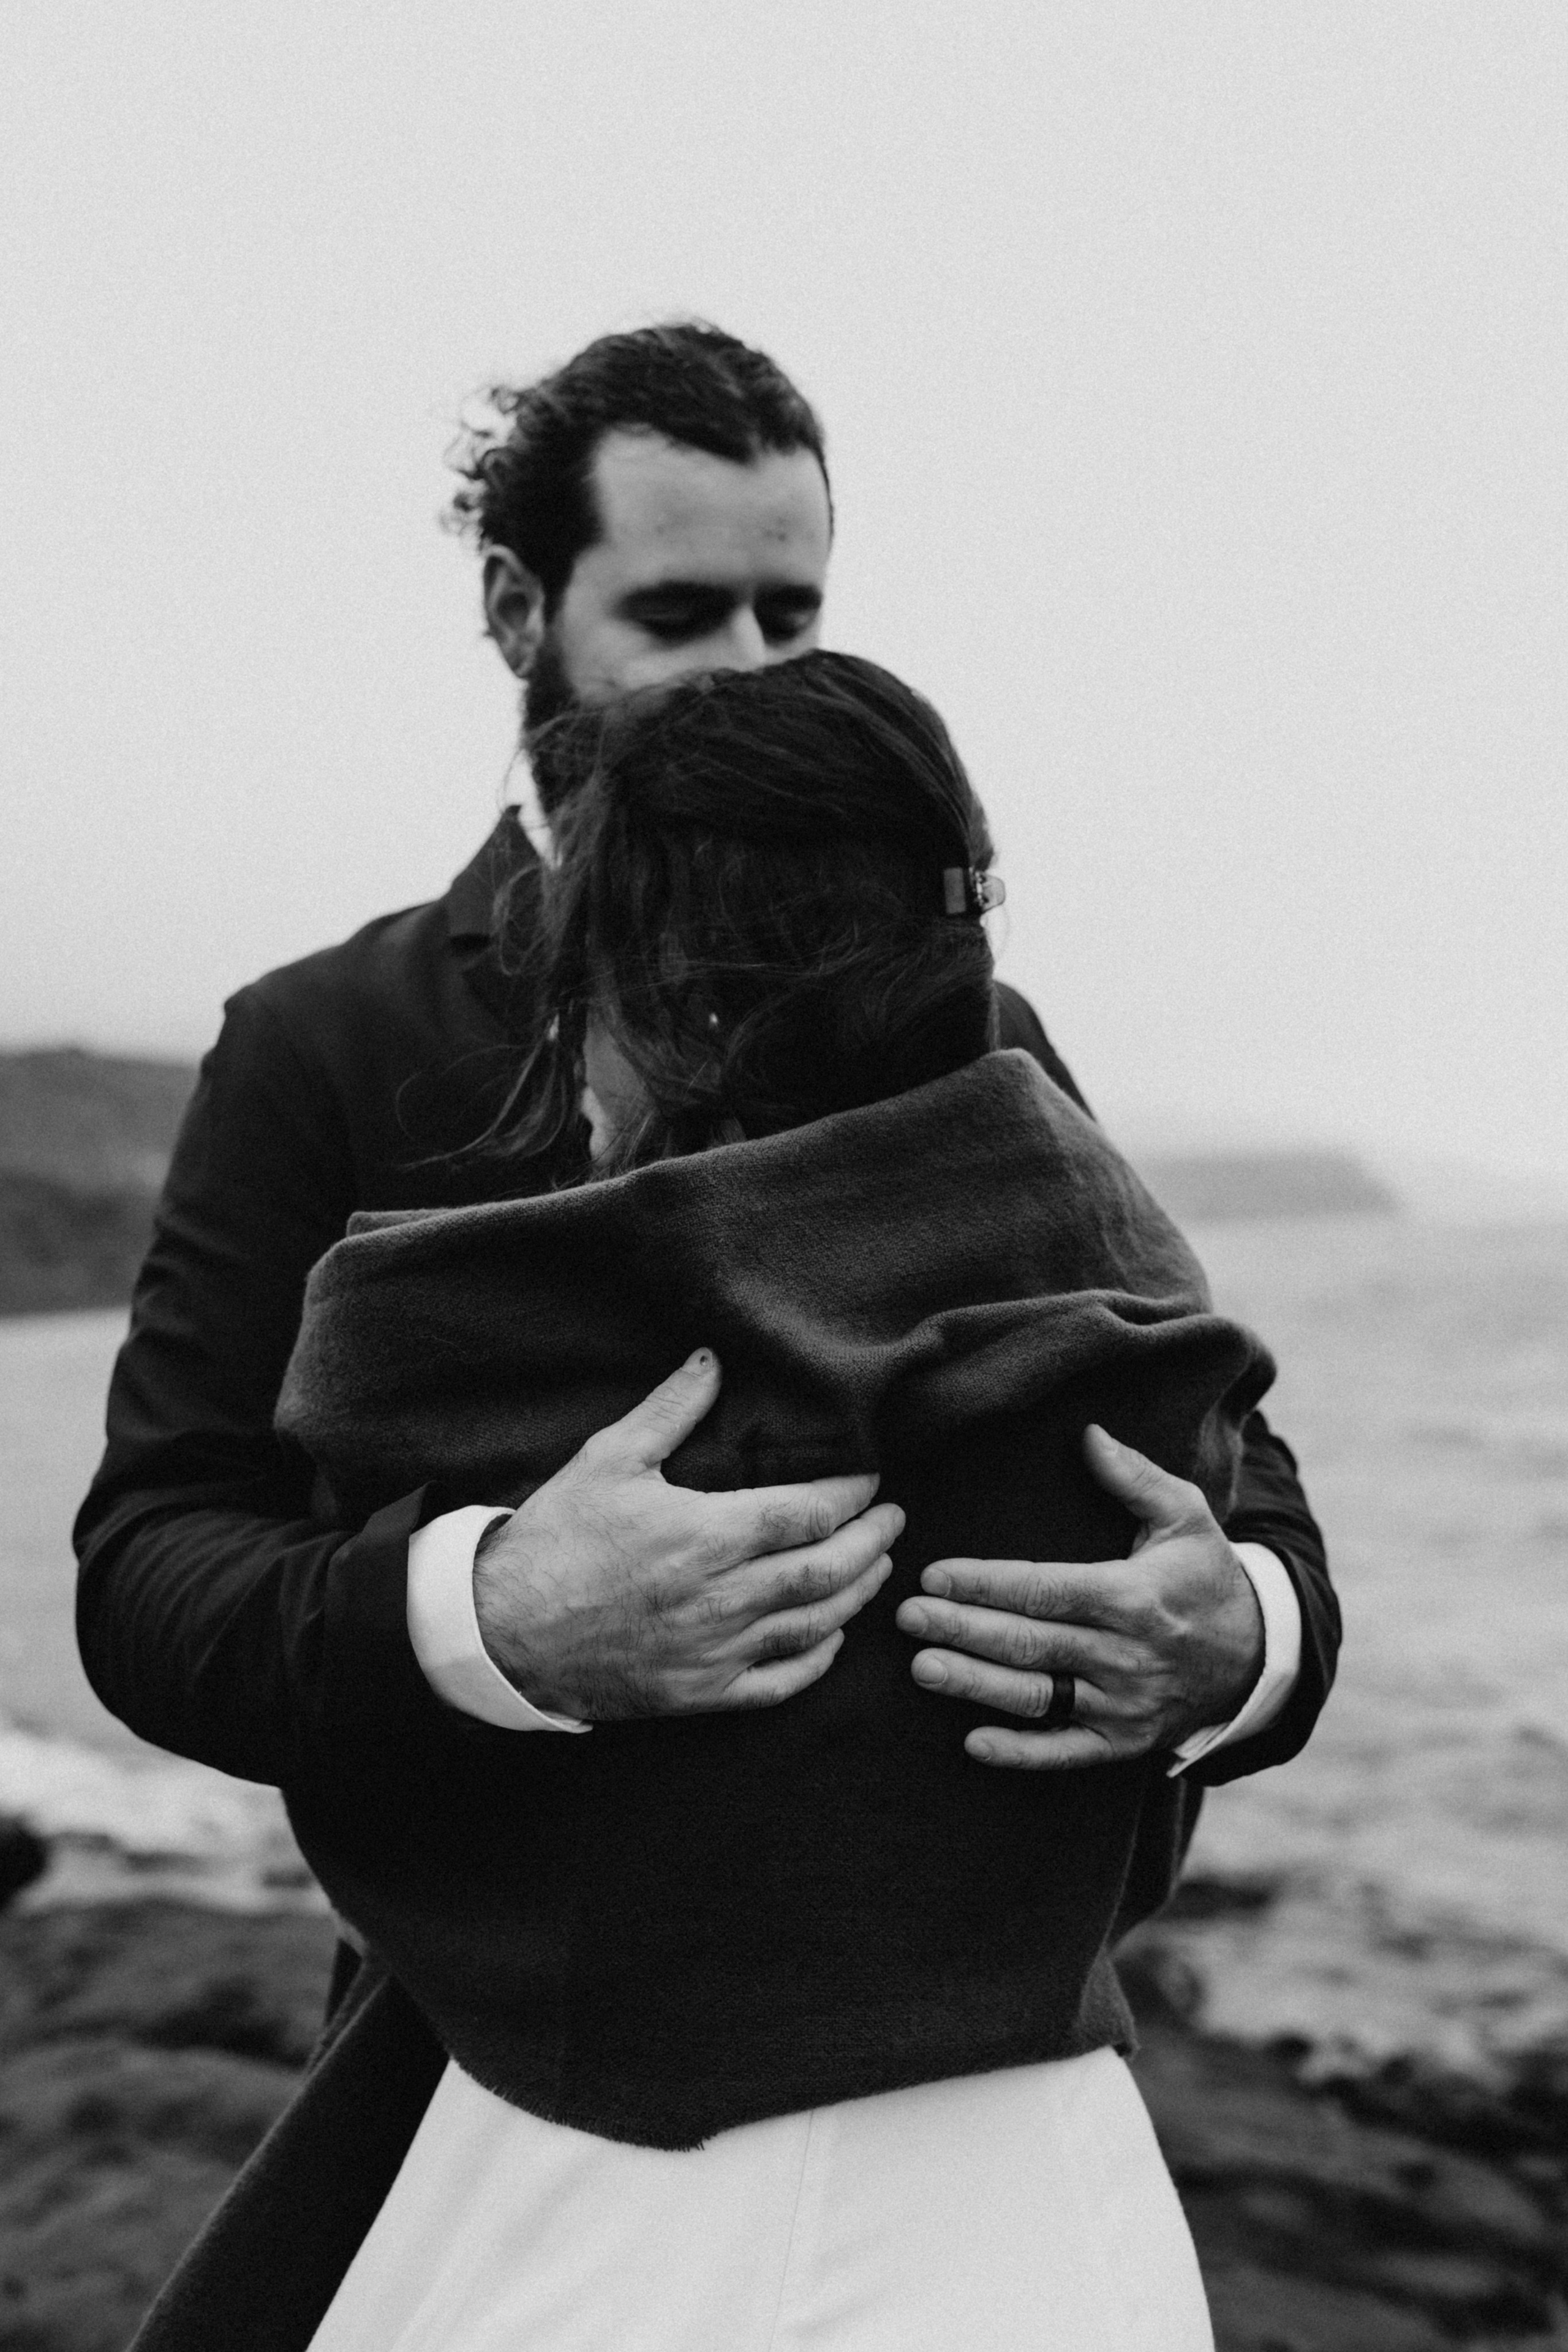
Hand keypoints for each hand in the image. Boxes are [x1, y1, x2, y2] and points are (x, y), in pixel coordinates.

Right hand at [474, 1349, 901, 1720]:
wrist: (503, 1630)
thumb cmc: (555, 1540)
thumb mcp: (608, 1459)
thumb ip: (671, 1410)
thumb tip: (713, 1359)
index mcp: (706, 1535)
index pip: (809, 1513)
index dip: (852, 1495)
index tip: (870, 1479)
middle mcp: (721, 1598)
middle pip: (828, 1571)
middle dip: (873, 1543)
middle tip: (894, 1520)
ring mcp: (714, 1652)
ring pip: (814, 1626)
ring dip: (857, 1595)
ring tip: (878, 1568)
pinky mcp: (699, 1694)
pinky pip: (778, 1684)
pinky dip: (816, 1661)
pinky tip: (831, 1638)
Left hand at [893, 1424, 1263, 1769]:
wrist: (1258, 1656)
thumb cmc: (1206, 1576)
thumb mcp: (1186, 1516)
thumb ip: (1134, 1477)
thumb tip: (1089, 1433)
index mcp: (1132, 1596)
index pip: (1044, 1588)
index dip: (986, 1583)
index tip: (934, 1574)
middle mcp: (1125, 1655)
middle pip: (1030, 1642)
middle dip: (963, 1628)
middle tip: (906, 1616)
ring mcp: (1123, 1704)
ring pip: (1038, 1696)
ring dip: (976, 1684)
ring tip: (924, 1668)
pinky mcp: (1124, 1743)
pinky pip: (1066, 1753)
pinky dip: (1020, 1753)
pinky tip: (973, 1743)